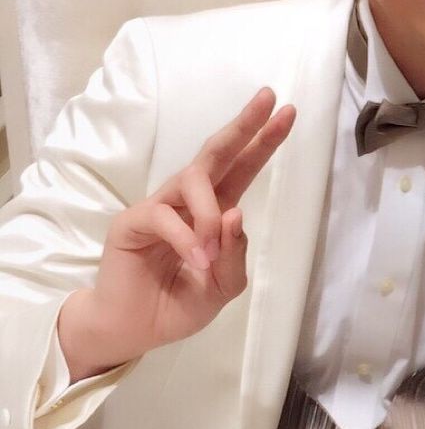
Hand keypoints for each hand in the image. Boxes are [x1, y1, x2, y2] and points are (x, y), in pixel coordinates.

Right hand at [58, 88, 295, 380]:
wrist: (136, 330)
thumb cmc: (179, 304)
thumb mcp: (223, 286)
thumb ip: (236, 255)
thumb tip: (236, 214)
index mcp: (216, 210)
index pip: (243, 168)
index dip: (263, 141)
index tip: (288, 112)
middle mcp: (189, 200)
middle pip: (217, 152)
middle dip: (244, 125)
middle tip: (268, 98)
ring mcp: (160, 207)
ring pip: (193, 182)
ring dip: (211, 213)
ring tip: (210, 253)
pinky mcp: (132, 222)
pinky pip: (164, 216)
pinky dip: (186, 238)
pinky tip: (195, 260)